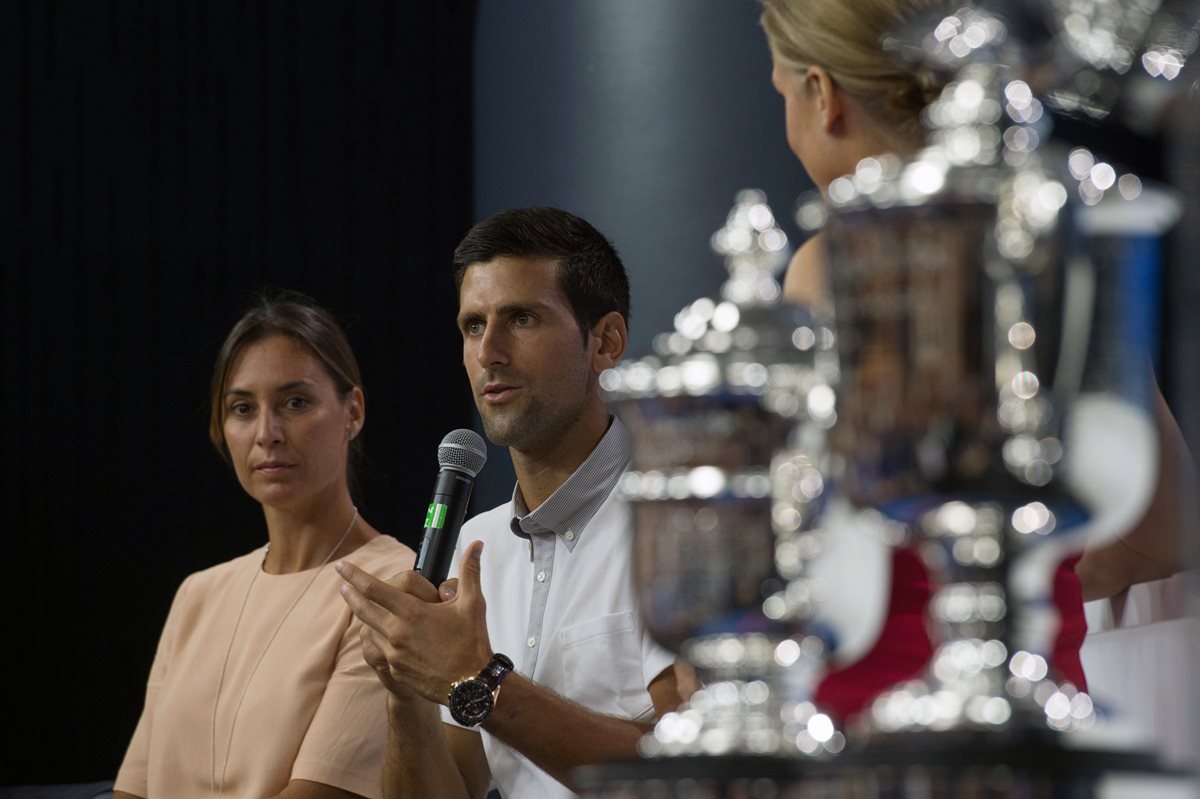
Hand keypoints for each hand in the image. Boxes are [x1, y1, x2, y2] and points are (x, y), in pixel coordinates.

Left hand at [337, 540, 492, 704]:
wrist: (471, 686)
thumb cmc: (472, 642)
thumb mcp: (472, 603)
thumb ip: (470, 570)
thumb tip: (476, 545)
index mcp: (412, 613)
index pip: (374, 589)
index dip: (355, 575)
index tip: (342, 566)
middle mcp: (397, 633)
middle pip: (363, 608)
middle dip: (350, 593)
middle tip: (342, 583)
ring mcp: (394, 654)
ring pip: (370, 629)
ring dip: (367, 617)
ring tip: (368, 608)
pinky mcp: (395, 670)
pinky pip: (380, 650)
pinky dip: (379, 638)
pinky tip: (386, 635)